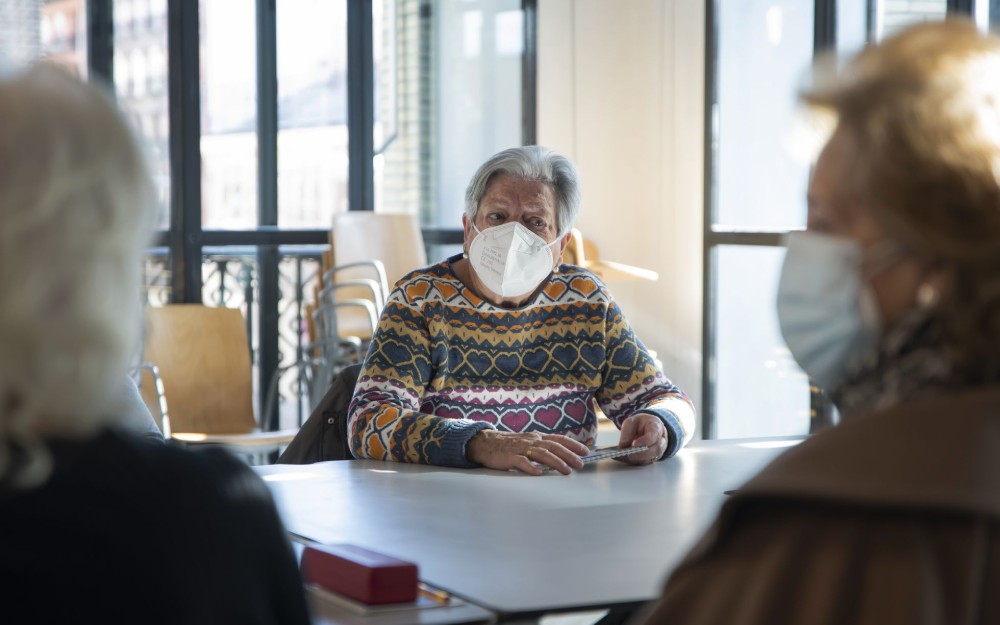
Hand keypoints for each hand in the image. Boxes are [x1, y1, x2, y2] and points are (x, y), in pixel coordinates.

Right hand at [466, 430, 589, 475]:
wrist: (485, 443)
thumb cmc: (509, 445)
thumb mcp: (528, 441)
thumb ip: (542, 446)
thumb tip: (561, 455)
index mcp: (537, 437)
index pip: (558, 439)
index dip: (573, 444)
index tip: (585, 451)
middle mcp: (531, 440)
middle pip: (553, 446)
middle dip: (568, 455)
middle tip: (580, 464)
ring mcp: (520, 448)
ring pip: (541, 454)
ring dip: (555, 462)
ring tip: (566, 470)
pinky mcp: (509, 457)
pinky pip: (521, 462)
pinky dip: (530, 467)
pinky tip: (538, 473)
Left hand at [617, 413, 666, 464]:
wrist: (646, 427)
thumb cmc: (640, 424)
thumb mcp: (631, 422)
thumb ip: (627, 432)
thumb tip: (622, 446)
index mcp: (656, 427)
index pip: (654, 436)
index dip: (645, 441)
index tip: (634, 444)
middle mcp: (661, 440)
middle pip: (655, 450)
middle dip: (641, 454)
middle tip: (627, 454)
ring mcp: (658, 450)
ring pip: (651, 458)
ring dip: (636, 459)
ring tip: (622, 457)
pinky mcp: (652, 458)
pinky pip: (645, 462)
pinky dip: (633, 461)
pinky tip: (622, 458)